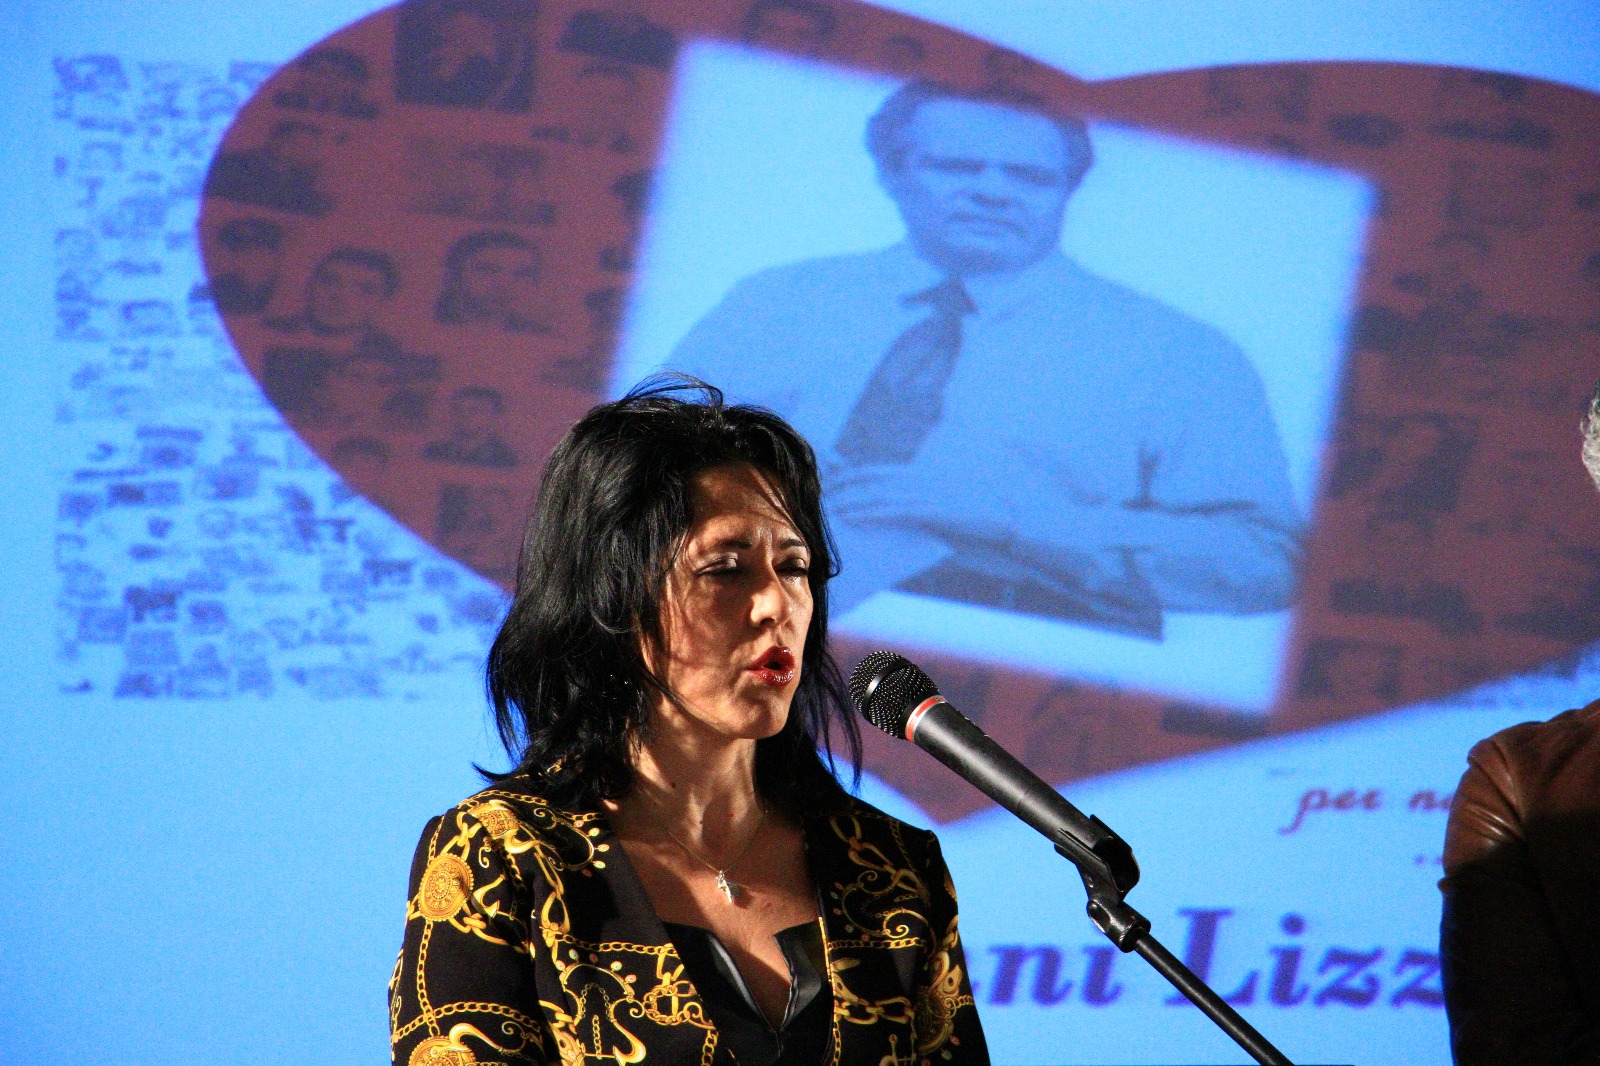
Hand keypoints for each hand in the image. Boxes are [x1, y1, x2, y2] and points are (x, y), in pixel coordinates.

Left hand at [825, 462, 1015, 545]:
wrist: (999, 523)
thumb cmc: (968, 519)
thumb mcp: (937, 506)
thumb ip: (911, 506)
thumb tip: (881, 516)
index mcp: (918, 475)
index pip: (874, 472)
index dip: (848, 476)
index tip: (829, 483)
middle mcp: (918, 479)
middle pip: (869, 480)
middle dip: (842, 487)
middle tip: (820, 496)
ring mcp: (924, 494)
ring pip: (877, 495)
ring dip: (851, 502)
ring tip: (830, 511)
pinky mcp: (930, 511)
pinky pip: (892, 512)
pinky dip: (871, 515)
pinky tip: (854, 520)